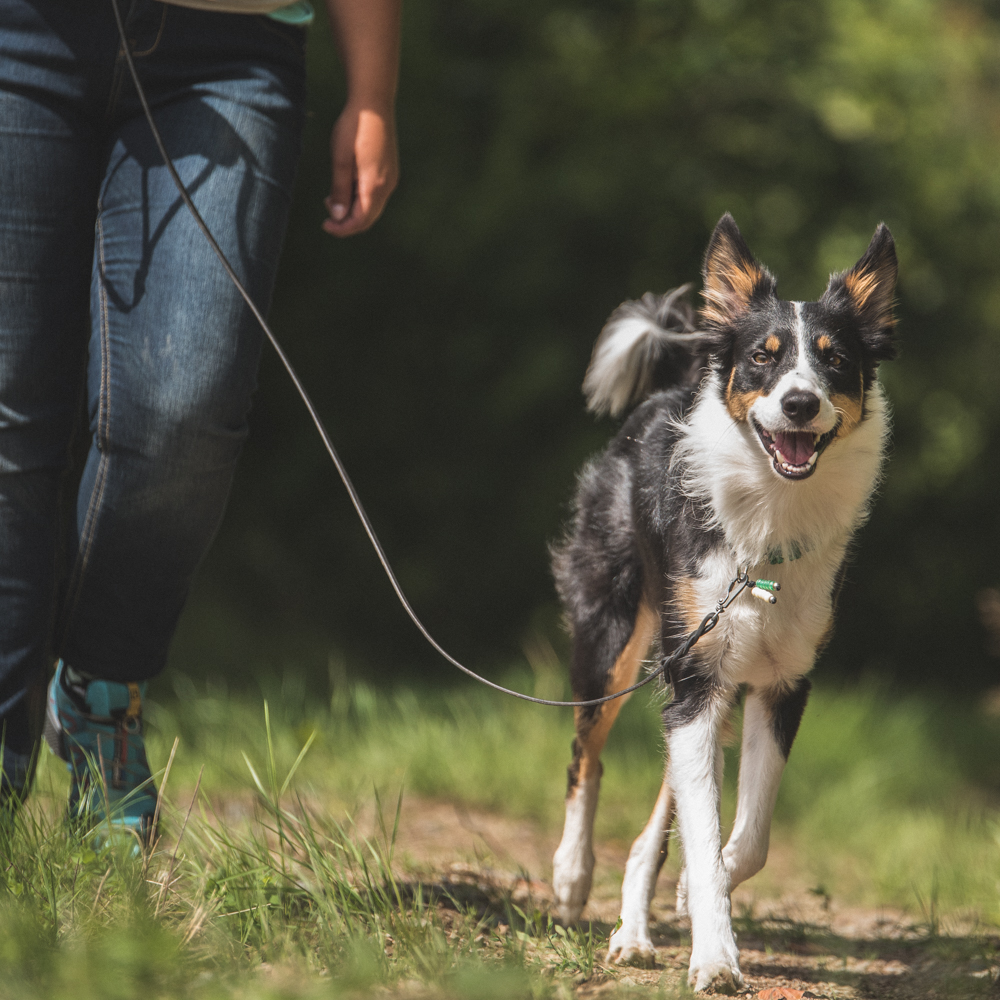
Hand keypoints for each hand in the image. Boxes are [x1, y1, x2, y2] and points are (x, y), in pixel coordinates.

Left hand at [323, 101, 397, 236]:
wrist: (374, 102)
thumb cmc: (354, 127)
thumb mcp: (340, 159)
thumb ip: (339, 189)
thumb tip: (337, 217)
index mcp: (375, 185)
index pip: (361, 220)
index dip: (342, 228)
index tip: (325, 225)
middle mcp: (387, 186)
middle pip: (368, 218)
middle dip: (347, 221)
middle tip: (326, 213)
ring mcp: (390, 179)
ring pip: (372, 207)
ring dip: (353, 209)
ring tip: (332, 196)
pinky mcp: (389, 171)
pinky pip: (375, 195)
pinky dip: (360, 198)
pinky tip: (346, 185)